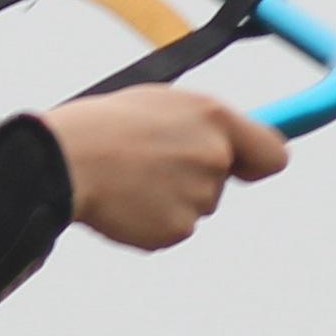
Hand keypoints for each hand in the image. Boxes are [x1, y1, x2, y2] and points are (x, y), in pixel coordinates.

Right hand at [33, 87, 286, 249]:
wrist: (62, 159)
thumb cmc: (104, 125)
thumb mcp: (159, 105)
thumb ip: (201, 125)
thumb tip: (227, 147)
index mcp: (214, 117)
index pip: (272, 153)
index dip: (259, 161)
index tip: (247, 168)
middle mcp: (215, 156)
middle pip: (222, 181)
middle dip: (194, 176)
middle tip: (149, 164)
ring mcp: (198, 196)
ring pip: (196, 204)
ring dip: (169, 197)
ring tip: (128, 179)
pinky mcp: (177, 230)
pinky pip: (173, 228)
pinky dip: (152, 220)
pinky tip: (124, 202)